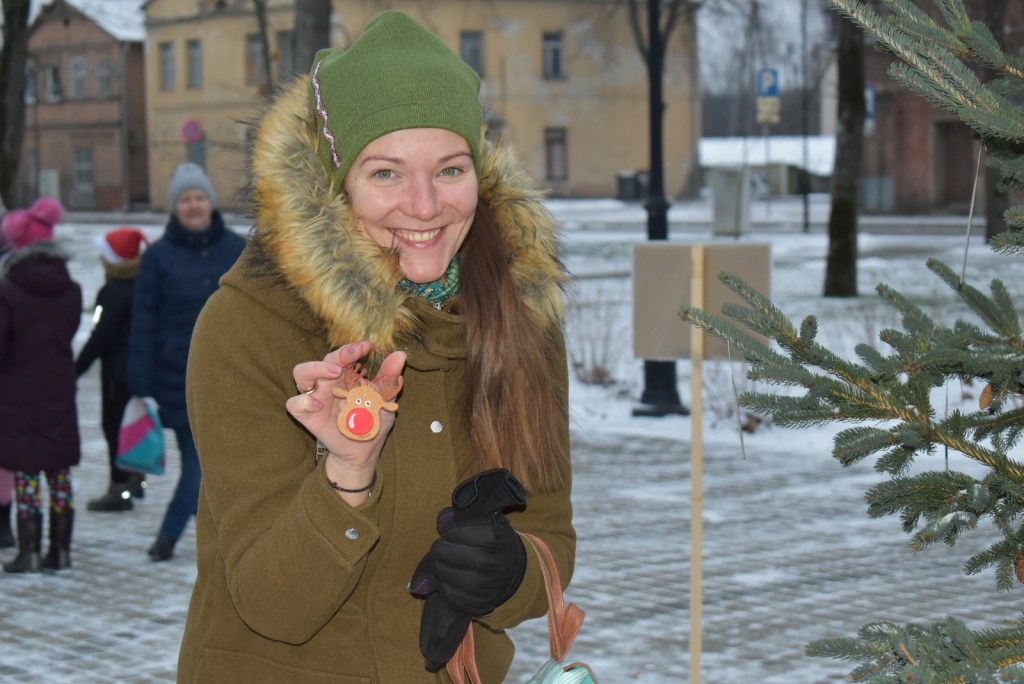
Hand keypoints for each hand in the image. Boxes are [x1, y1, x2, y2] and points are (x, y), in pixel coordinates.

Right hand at [286, 341, 406, 484]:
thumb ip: (389, 378)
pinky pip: (294, 404)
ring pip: (301, 373)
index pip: (343, 356)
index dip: (350, 349)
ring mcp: (316, 398)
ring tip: (334, 374)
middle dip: (336, 355)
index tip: (365, 346)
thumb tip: (400, 354)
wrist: (365, 450)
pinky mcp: (308, 416)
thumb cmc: (373, 421)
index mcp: (346, 376)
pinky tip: (318, 405)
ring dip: (314, 369)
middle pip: (322, 360)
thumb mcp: (384, 400)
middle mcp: (329, 383)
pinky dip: (302, 401)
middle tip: (351, 356)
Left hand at [409, 469, 528, 668]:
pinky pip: (448, 595)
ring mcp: (486, 587)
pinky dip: (445, 588)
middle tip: (449, 548)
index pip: (454, 532)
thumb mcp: (487, 520)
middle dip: (441, 550)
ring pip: (442, 576)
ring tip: (452, 564)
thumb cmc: (497, 540)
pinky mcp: (478, 605)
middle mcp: (493, 564)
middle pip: (443, 554)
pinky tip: (453, 581)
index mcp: (497, 538)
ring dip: (441, 569)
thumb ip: (461, 518)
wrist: (522, 575)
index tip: (451, 530)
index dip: (449, 531)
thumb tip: (439, 522)